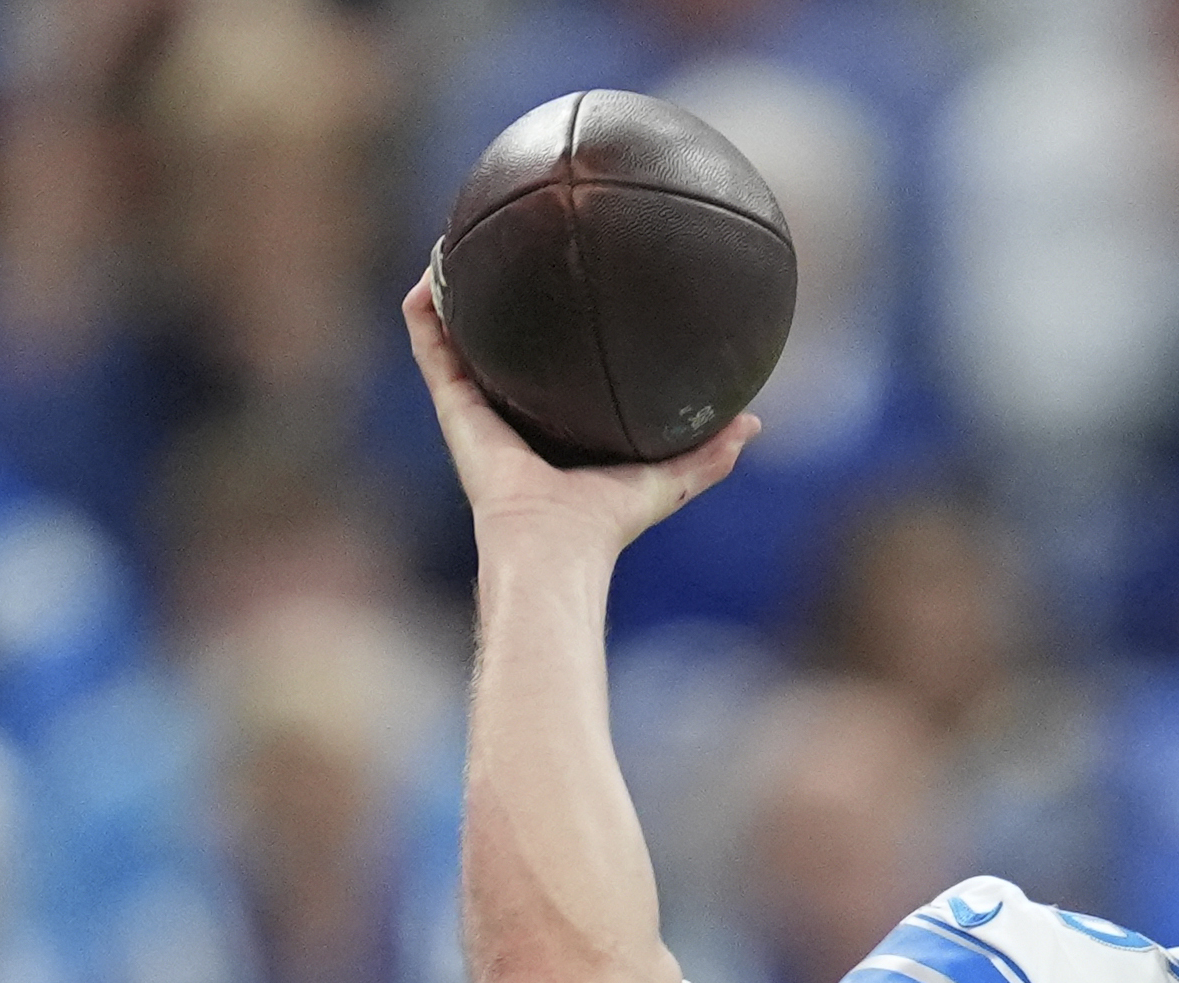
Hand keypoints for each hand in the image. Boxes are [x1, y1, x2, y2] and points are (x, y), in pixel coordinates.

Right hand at [403, 271, 756, 561]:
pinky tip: (431, 270)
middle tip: (506, 254)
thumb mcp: (670, 479)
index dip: (551, 333)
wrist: (554, 544)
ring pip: (452, 339)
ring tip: (452, 244)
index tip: (562, 287)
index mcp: (552, 426)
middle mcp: (508, 413)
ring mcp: (473, 408)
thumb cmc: (607, 523)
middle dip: (496, 304)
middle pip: (496, 348)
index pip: (548, 372)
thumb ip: (710, 454)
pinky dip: (424, 312)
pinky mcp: (451, 407)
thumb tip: (754, 424)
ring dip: (449, 292)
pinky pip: (430, 348)